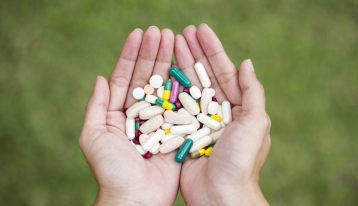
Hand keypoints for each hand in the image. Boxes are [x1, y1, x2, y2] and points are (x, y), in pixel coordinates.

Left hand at [79, 26, 180, 204]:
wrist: (136, 199)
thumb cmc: (112, 170)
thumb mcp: (94, 137)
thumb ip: (97, 107)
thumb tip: (100, 78)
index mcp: (119, 113)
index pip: (125, 77)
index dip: (131, 56)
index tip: (139, 34)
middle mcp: (140, 113)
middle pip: (146, 77)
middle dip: (153, 53)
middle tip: (161, 31)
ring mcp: (160, 120)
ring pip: (164, 86)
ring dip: (168, 62)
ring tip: (173, 39)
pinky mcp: (176, 130)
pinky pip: (180, 105)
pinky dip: (183, 85)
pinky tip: (186, 65)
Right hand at [175, 24, 270, 204]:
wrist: (220, 195)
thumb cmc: (240, 161)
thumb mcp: (255, 123)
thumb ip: (253, 93)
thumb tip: (247, 63)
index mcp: (236, 108)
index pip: (223, 72)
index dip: (212, 50)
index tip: (199, 30)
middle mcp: (217, 112)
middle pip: (203, 76)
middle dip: (193, 53)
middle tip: (181, 32)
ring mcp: (198, 122)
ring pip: (187, 88)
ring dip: (179, 66)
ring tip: (170, 44)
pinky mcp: (182, 133)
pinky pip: (174, 107)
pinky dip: (167, 90)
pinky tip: (160, 73)